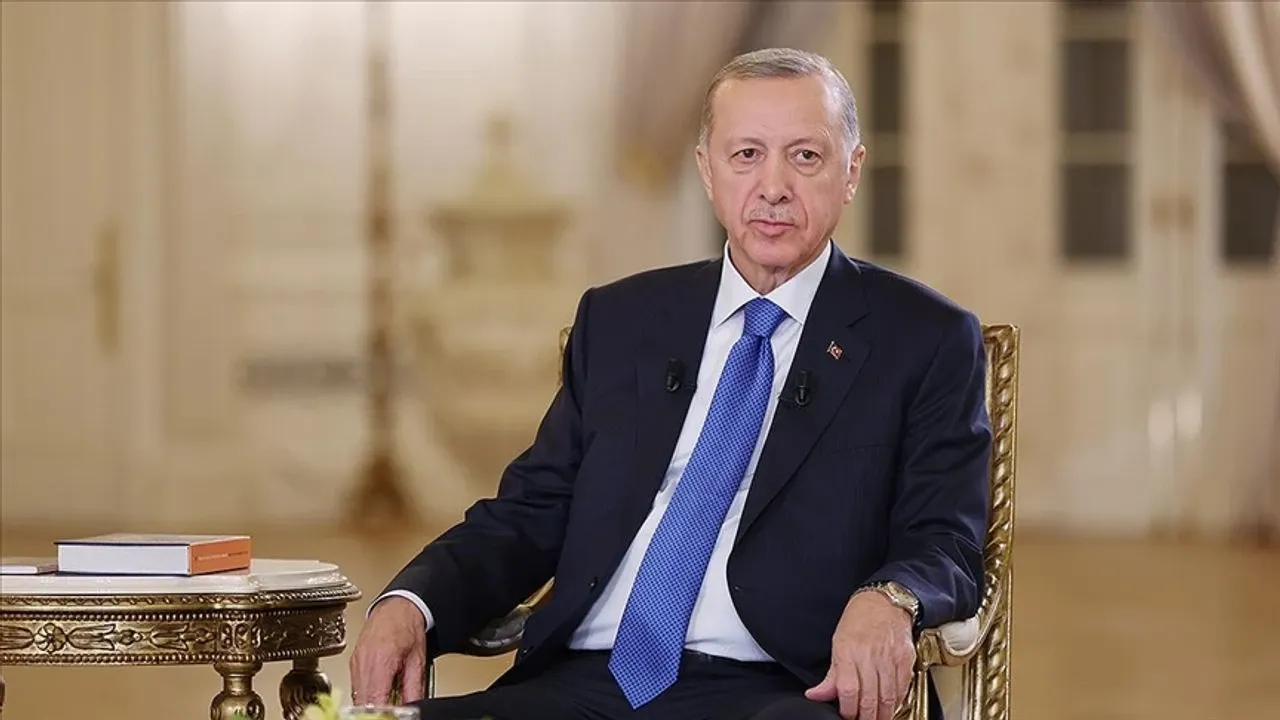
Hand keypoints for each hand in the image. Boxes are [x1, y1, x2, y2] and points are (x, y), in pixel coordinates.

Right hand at [349, 597, 427, 705]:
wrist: (396, 607)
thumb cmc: (407, 627)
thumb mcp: (417, 659)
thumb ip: (414, 686)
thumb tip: (412, 706)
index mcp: (381, 660)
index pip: (375, 699)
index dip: (382, 713)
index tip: (391, 716)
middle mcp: (364, 662)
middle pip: (363, 701)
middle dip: (375, 711)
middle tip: (390, 712)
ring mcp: (356, 662)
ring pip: (357, 696)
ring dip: (370, 703)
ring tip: (386, 700)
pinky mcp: (353, 662)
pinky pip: (356, 686)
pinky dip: (366, 693)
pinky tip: (378, 691)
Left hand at [804, 589, 915, 719]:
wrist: (885, 601)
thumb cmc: (859, 619)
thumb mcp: (837, 643)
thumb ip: (830, 676)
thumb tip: (815, 695)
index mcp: (848, 652)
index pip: (848, 690)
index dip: (847, 710)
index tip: (846, 716)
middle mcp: (870, 656)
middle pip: (869, 698)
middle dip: (865, 717)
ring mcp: (890, 659)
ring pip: (888, 698)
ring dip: (882, 714)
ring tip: (875, 719)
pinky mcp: (906, 660)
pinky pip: (902, 688)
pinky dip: (896, 702)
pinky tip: (890, 707)